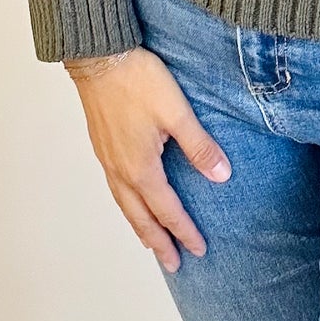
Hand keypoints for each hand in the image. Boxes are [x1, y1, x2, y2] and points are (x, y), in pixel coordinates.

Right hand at [64, 47, 230, 272]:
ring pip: (125, 205)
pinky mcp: (102, 146)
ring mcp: (108, 159)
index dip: (184, 231)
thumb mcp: (177, 111)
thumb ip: (199, 145)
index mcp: (141, 167)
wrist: (98, 56)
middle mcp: (121, 170)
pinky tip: (132, 200)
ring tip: (151, 242)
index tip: (199, 249)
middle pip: (141, 217)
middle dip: (158, 242)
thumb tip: (221, 175)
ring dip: (140, 227)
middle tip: (172, 264)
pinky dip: (126, 205)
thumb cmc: (136, 79)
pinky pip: (115, 188)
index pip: (168, 210)